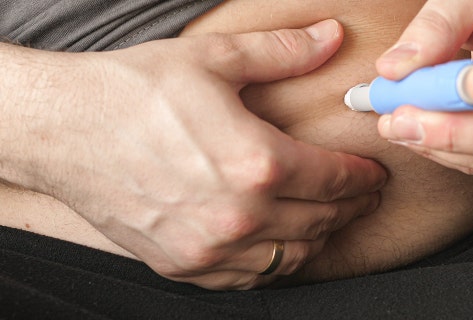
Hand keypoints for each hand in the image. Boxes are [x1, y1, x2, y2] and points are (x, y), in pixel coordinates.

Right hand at [2, 20, 385, 288]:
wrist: (65, 128)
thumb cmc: (134, 91)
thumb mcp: (213, 59)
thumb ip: (281, 51)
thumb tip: (329, 36)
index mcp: (256, 163)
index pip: (335, 180)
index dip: (362, 177)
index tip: (373, 174)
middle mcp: (238, 215)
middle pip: (320, 220)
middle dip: (351, 207)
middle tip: (363, 196)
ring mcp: (209, 248)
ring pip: (291, 256)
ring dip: (319, 237)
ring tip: (329, 218)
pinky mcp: (182, 264)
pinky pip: (249, 278)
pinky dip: (275, 263)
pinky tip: (280, 244)